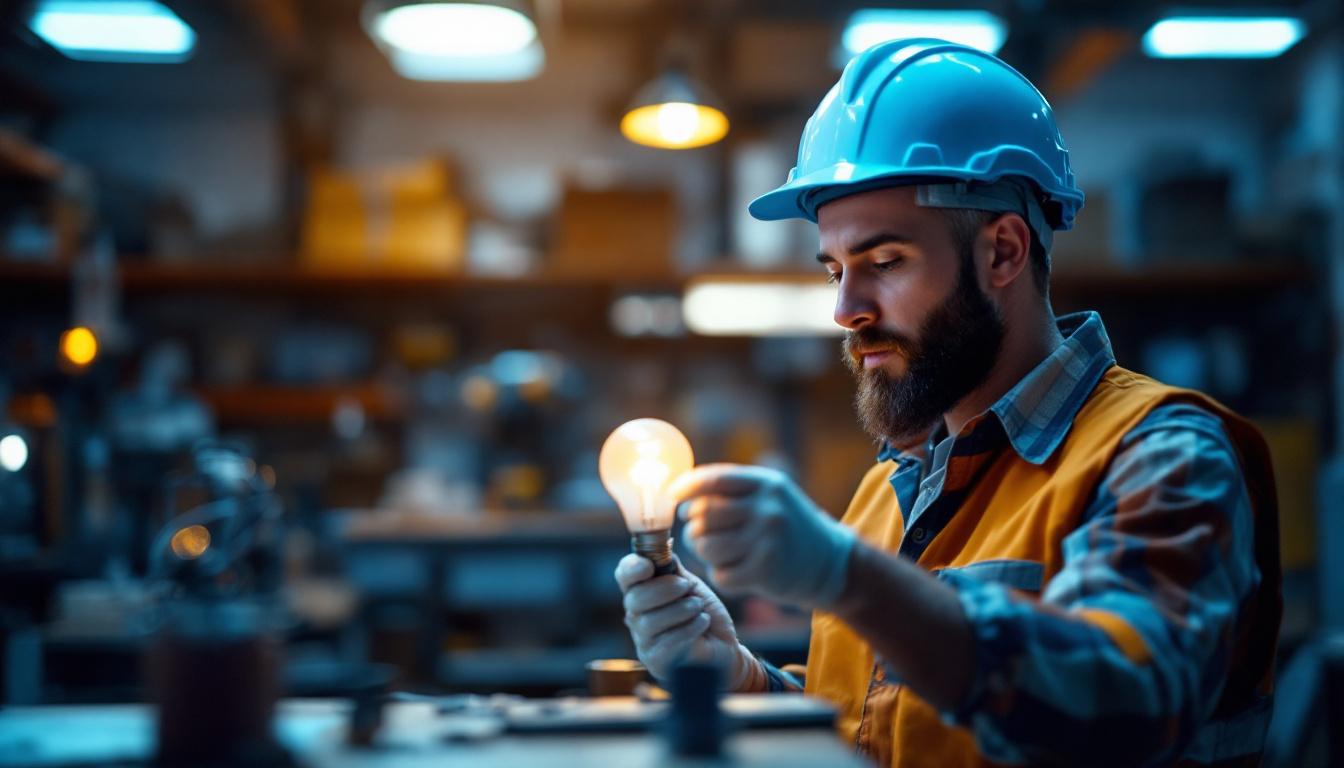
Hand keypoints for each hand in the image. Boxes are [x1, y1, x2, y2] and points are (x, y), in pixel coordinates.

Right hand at [614, 553, 761, 689]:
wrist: (723, 647)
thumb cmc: (702, 614)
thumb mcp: (690, 585)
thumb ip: (673, 569)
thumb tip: (664, 547)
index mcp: (642, 591)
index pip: (624, 575)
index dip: (632, 568)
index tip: (648, 566)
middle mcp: (636, 615)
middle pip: (635, 598)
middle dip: (664, 589)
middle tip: (686, 587)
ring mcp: (644, 639)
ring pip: (650, 621)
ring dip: (680, 609)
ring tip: (698, 607)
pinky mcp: (656, 660)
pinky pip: (667, 641)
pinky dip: (689, 627)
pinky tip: (703, 622)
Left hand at [672, 464, 856, 608]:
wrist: (830, 564)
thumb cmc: (788, 527)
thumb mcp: (770, 497)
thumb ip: (732, 491)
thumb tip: (681, 493)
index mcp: (765, 484)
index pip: (713, 480)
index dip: (685, 487)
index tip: (672, 497)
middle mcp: (767, 508)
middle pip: (703, 516)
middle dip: (694, 528)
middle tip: (701, 535)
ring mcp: (767, 540)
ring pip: (706, 546)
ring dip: (705, 553)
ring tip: (721, 553)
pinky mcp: (765, 571)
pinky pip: (721, 574)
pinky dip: (723, 575)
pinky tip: (739, 571)